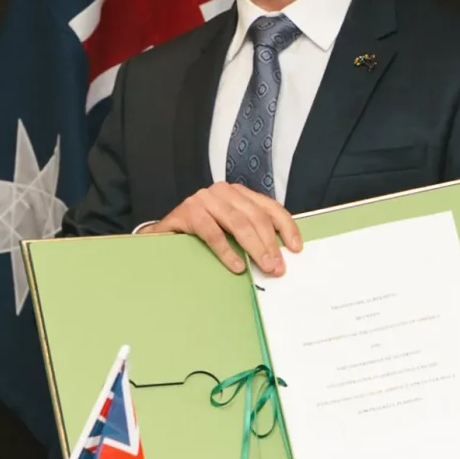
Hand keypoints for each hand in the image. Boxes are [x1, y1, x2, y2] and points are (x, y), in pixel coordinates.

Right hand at [152, 183, 303, 274]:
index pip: (269, 207)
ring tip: (264, 267)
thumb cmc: (199, 232)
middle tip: (278, 266)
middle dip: (270, 244)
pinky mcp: (188, 211)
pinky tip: (237, 266)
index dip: (285, 227)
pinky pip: (212, 233)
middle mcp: (222, 191)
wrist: (163, 233)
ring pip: (238, 223)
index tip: (296, 248)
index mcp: (237, 193)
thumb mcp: (228, 228)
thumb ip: (249, 232)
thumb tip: (278, 255)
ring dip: (255, 248)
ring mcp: (204, 199)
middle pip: (255, 217)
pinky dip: (227, 252)